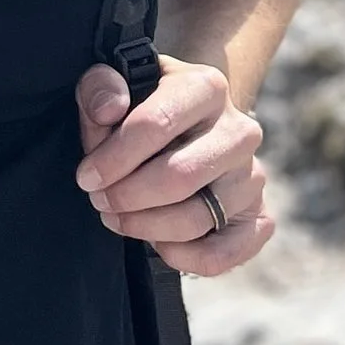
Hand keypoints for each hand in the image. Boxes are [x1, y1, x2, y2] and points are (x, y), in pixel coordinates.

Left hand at [74, 57, 270, 274]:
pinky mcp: (258, 217)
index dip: (113, 158)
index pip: (156, 123)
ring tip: (119, 218)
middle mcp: (240, 131)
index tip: (87, 176)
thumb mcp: (118, 87)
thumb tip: (108, 109)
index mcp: (207, 88)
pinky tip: (158, 243)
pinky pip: (222, 254)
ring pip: (195, 219)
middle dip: (127, 196)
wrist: (190, 128)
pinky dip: (184, 258)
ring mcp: (253, 176)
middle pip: (179, 177)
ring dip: (145, 227)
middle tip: (100, 200)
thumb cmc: (145, 109)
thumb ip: (101, 88)